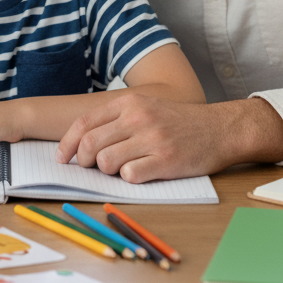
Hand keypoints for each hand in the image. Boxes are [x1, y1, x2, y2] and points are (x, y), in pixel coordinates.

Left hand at [56, 93, 282, 181]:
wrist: (219, 129)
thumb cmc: (179, 122)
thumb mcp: (145, 108)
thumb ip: (116, 121)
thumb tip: (81, 144)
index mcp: (129, 104)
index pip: (84, 123)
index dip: (68, 144)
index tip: (63, 158)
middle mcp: (137, 118)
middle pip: (90, 145)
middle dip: (86, 162)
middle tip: (94, 168)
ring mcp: (152, 139)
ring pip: (106, 163)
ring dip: (109, 172)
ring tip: (125, 167)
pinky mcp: (165, 160)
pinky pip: (130, 176)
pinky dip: (130, 179)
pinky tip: (142, 172)